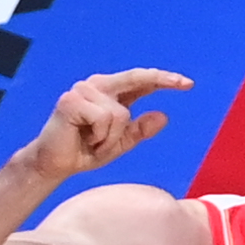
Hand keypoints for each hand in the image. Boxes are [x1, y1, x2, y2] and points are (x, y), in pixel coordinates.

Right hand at [20, 68, 191, 180]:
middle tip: (186, 84)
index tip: (188, 84)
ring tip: (94, 142)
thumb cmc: (86, 151)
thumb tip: (163, 115)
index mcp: (109, 92)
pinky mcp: (71, 101)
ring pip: (121, 113)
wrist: (56, 164)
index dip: (164, 79)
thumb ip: (140, 129)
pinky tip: (84, 138)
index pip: (141, 81)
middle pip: (136, 79)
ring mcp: (83, 90)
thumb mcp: (121, 142)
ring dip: (111, 137)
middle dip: (160, 81)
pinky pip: (104, 120)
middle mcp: (96, 85)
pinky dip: (100, 137)